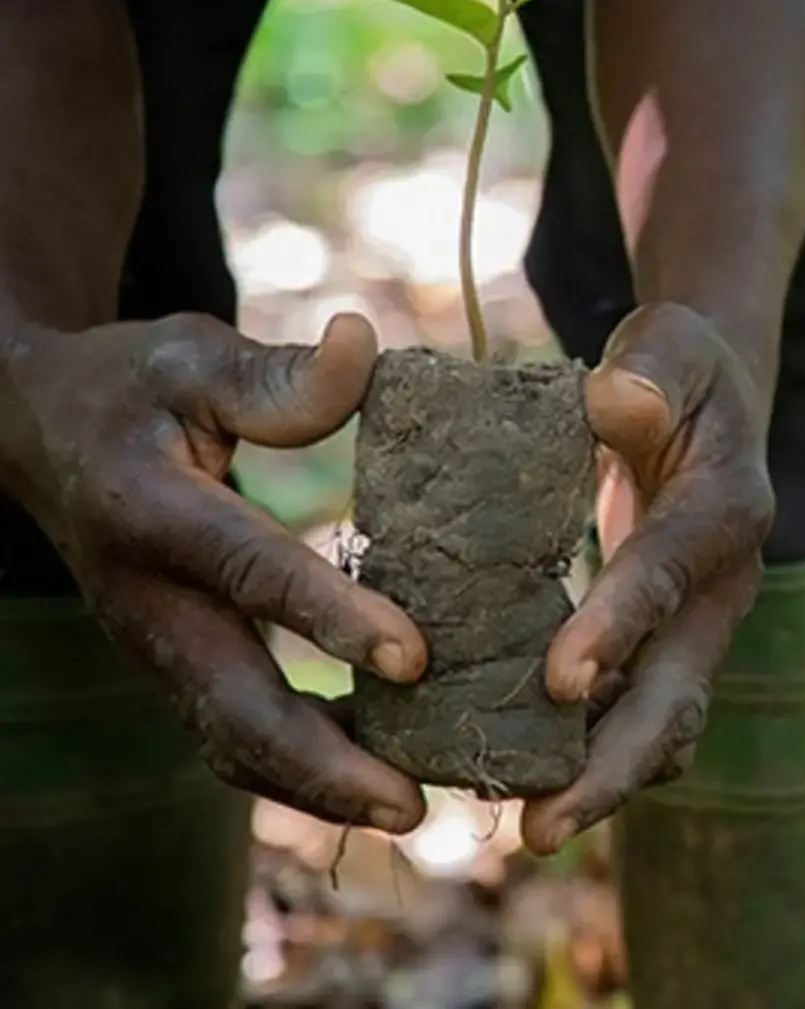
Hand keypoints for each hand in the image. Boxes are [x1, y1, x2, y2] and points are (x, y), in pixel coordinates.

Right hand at [0, 312, 428, 831]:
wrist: (38, 430)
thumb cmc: (132, 384)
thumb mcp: (191, 354)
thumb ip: (278, 372)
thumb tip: (367, 344)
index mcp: (153, 512)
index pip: (249, 572)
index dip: (330, 617)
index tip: (413, 657)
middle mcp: (146, 599)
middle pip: (231, 705)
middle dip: (322, 765)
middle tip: (413, 804)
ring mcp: (154, 646)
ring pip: (228, 742)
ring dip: (315, 788)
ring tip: (410, 812)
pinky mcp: (174, 666)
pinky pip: (231, 736)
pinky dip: (298, 772)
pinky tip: (376, 782)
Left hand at [521, 303, 774, 852]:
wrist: (712, 402)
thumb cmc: (677, 367)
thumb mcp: (671, 342)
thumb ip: (652, 367)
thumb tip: (614, 400)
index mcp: (728, 506)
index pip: (673, 569)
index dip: (623, 624)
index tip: (561, 680)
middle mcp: (726, 584)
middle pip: (681, 689)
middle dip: (617, 763)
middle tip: (543, 827)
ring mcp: (701, 627)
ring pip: (664, 722)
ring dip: (604, 780)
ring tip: (529, 831)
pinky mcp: (669, 648)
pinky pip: (637, 716)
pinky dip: (590, 757)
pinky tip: (519, 788)